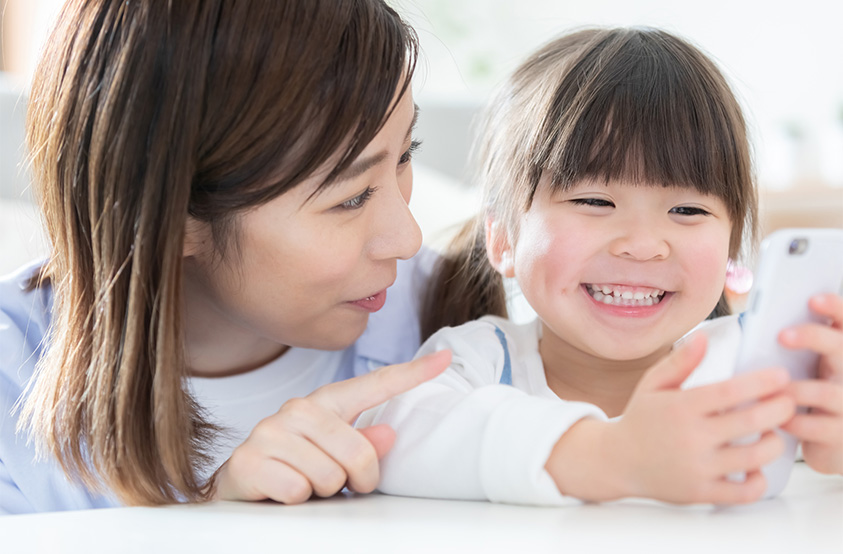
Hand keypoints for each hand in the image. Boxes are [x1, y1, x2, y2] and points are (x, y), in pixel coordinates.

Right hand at [211, 350, 451, 503]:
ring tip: (304, 483)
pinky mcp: (249, 460)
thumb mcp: (334, 456)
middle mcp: (297, 409)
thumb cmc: (296, 467)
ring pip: (328, 476)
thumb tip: (387, 435)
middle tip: (339, 485)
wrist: (240, 486)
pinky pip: (297, 490)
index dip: (412, 372)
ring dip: (321, 491)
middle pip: (358, 452)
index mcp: (325, 403)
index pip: (374, 385)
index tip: (445, 358)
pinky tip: (281, 491)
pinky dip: (295, 500)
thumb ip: (362, 445)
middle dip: (356, 480)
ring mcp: (270, 431)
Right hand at [546, 333, 795, 504]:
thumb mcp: (652, 385)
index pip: (730, 392)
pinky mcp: (701, 493)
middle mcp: (691, 438)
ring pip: (755, 457)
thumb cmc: (640, 420)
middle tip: (789, 401)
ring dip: (774, 442)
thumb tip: (704, 337)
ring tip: (773, 431)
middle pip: (751, 422)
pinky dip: (759, 480)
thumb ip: (680, 362)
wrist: (616, 461)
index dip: (762, 382)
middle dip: (780, 408)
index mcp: (680, 408)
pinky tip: (757, 466)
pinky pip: (744, 492)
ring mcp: (697, 468)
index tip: (781, 377)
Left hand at [779, 293, 842, 473]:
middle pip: (841, 348)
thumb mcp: (807, 367)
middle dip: (813, 337)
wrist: (830, 443)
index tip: (812, 299)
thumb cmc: (810, 397)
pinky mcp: (841, 434)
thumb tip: (766, 320)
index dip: (834, 308)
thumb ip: (797, 348)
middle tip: (782, 335)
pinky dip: (794, 421)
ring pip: (827, 392)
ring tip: (772, 390)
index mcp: (841, 352)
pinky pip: (817, 426)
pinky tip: (778, 419)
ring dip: (795, 390)